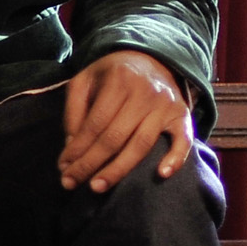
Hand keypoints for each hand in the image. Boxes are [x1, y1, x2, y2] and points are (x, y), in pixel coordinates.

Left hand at [58, 48, 193, 193]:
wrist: (151, 59)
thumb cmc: (112, 75)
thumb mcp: (85, 81)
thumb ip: (74, 110)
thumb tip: (72, 146)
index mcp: (119, 80)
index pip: (95, 124)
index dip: (77, 149)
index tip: (63, 168)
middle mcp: (145, 92)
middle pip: (115, 137)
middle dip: (90, 163)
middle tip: (72, 182)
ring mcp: (166, 105)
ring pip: (141, 144)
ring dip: (118, 170)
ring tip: (97, 186)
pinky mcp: (182, 115)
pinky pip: (184, 139)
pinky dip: (176, 157)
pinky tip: (162, 175)